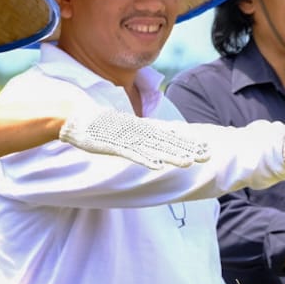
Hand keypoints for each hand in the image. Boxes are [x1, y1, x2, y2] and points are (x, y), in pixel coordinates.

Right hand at [59, 109, 209, 169]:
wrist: (76, 117)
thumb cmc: (100, 124)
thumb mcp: (124, 128)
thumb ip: (139, 134)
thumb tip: (154, 140)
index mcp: (141, 128)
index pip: (169, 136)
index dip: (188, 142)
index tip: (206, 147)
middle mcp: (138, 132)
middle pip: (167, 142)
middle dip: (187, 148)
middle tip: (207, 154)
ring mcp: (126, 138)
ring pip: (153, 149)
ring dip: (171, 155)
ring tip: (189, 162)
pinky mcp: (114, 145)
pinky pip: (132, 154)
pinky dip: (145, 160)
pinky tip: (158, 166)